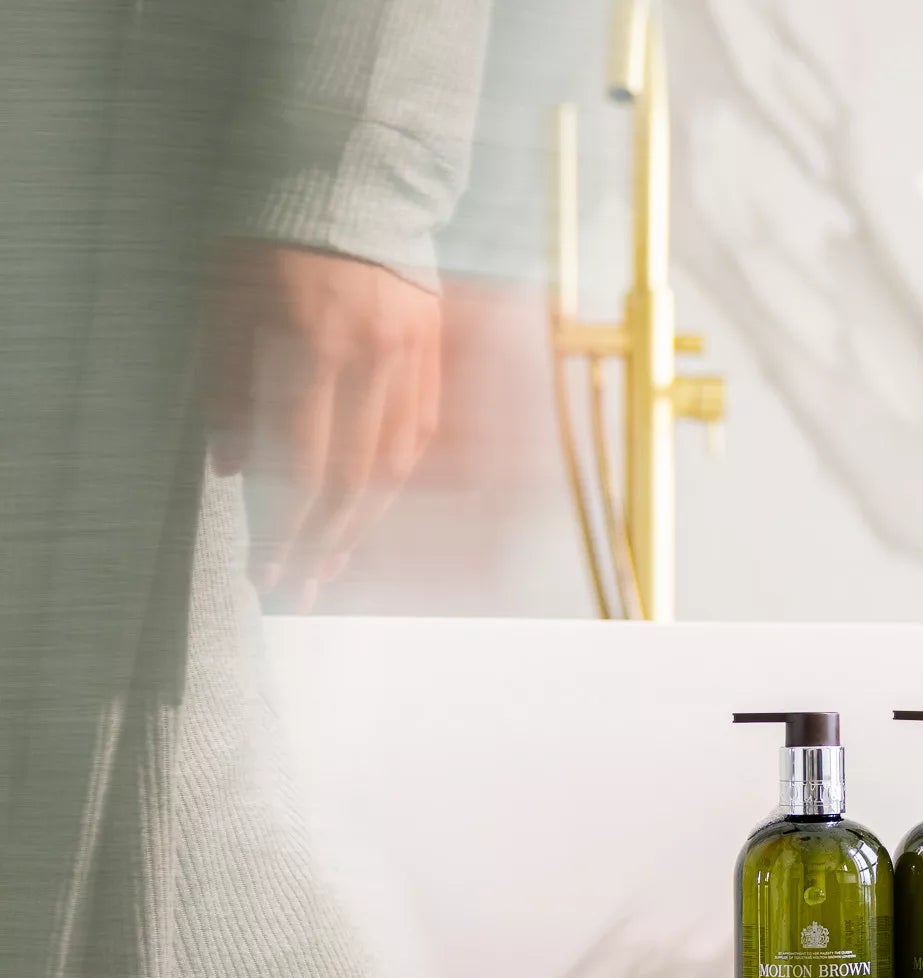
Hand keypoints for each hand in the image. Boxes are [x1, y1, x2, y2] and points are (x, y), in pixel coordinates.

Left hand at [203, 241, 441, 606]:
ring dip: (363, 527)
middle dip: (325, 546)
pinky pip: (421, 438)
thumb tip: (235, 470)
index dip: (286, 530)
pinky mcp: (434, 358)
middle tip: (302, 589)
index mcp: (314, 343)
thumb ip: (230, 386)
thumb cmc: (276, 240)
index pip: (303, 466)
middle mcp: (372, 360)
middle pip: (355, 483)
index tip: (269, 571)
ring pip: (395, 469)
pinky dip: (396, 484)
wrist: (354, 182)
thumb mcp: (228, 301)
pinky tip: (373, 512)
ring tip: (335, 566)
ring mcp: (412, 362)